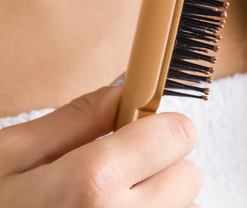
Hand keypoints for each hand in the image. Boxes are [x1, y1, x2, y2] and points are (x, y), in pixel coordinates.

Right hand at [0, 87, 200, 206]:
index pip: (179, 133)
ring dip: (159, 200)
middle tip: (115, 176)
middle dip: (160, 167)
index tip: (137, 134)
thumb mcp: (10, 156)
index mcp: (92, 183)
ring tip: (108, 205)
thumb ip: (77, 119)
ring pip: (184, 207)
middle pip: (188, 175)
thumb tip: (125, 92)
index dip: (158, 128)